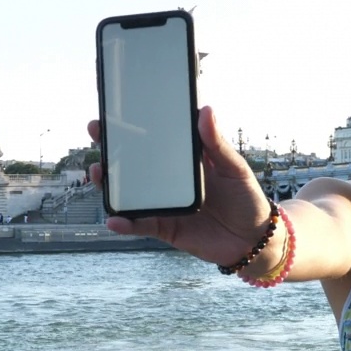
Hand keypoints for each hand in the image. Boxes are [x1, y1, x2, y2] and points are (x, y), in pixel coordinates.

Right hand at [86, 106, 274, 266]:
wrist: (254, 240)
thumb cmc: (246, 198)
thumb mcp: (234, 167)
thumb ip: (217, 144)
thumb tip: (205, 111)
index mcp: (185, 160)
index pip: (154, 139)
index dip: (133, 126)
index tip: (115, 111)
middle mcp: (169, 180)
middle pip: (133, 163)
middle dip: (111, 149)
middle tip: (96, 133)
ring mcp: (164, 203)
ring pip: (129, 192)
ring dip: (109, 184)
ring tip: (97, 173)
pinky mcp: (164, 227)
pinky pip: (140, 224)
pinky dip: (126, 223)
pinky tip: (114, 219)